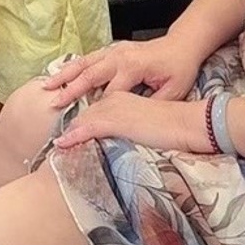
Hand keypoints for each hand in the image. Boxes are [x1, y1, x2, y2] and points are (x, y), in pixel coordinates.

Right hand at [43, 36, 203, 109]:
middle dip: (70, 90)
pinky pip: (87, 58)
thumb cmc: (179, 67)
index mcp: (132, 67)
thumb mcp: (174, 91)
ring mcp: (113, 51)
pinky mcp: (111, 50)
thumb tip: (134, 120)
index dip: (97, 109)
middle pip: (89, 76)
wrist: (182, 44)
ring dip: (64, 75)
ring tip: (47, 86)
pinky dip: (72, 67)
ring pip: (83, 64)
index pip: (109, 93)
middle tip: (54, 103)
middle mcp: (119, 57)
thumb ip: (152, 104)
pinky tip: (60, 74)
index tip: (84, 123)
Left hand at [52, 93, 208, 152]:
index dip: (79, 122)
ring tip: (53, 145)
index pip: (93, 110)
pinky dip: (74, 137)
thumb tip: (121, 143)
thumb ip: (131, 130)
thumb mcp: (148, 125)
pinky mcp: (118, 120)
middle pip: (84, 113)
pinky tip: (62, 145)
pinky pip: (89, 129)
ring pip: (83, 120)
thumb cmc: (176, 127)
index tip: (66, 133)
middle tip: (53, 140)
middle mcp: (114, 100)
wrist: (191, 123)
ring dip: (68, 132)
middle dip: (68, 125)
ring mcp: (114, 108)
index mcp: (121, 99)